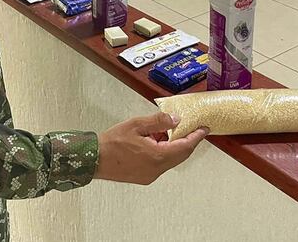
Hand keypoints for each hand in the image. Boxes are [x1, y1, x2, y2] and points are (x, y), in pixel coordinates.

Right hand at [94, 112, 208, 184]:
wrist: (94, 160)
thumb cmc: (112, 143)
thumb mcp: (136, 125)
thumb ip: (158, 121)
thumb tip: (175, 119)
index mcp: (157, 156)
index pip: (184, 147)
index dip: (196, 137)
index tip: (204, 129)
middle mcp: (157, 169)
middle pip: (180, 155)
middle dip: (186, 141)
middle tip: (191, 128)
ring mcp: (150, 175)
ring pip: (170, 159)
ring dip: (172, 145)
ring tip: (163, 130)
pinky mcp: (144, 177)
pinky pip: (160, 163)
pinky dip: (162, 152)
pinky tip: (153, 141)